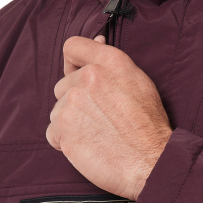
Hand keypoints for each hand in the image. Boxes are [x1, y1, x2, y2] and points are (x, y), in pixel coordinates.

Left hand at [47, 35, 172, 199]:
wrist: (150, 162)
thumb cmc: (148, 127)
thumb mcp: (138, 82)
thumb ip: (112, 64)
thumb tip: (98, 40)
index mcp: (109, 61)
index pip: (73, 47)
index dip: (72, 64)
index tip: (78, 77)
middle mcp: (87, 77)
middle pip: (63, 86)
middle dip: (75, 102)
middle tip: (99, 120)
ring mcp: (72, 102)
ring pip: (58, 111)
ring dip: (71, 124)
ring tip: (97, 136)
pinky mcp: (62, 128)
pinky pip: (52, 134)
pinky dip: (64, 143)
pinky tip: (87, 148)